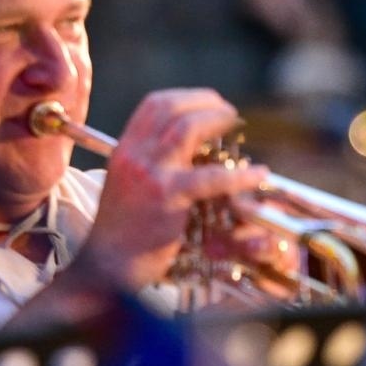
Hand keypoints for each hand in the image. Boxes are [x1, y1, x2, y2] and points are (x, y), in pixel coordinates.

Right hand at [75, 88, 267, 289]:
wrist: (107, 267)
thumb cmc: (124, 232)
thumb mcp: (130, 186)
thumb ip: (154, 164)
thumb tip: (193, 150)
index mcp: (124, 149)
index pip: (154, 104)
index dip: (187, 98)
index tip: (209, 104)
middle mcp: (133, 155)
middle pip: (171, 108)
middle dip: (206, 102)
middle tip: (229, 113)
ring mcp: (149, 174)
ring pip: (187, 129)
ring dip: (217, 121)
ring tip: (237, 125)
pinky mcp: (167, 198)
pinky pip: (210, 178)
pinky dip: (239, 175)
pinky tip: (257, 175)